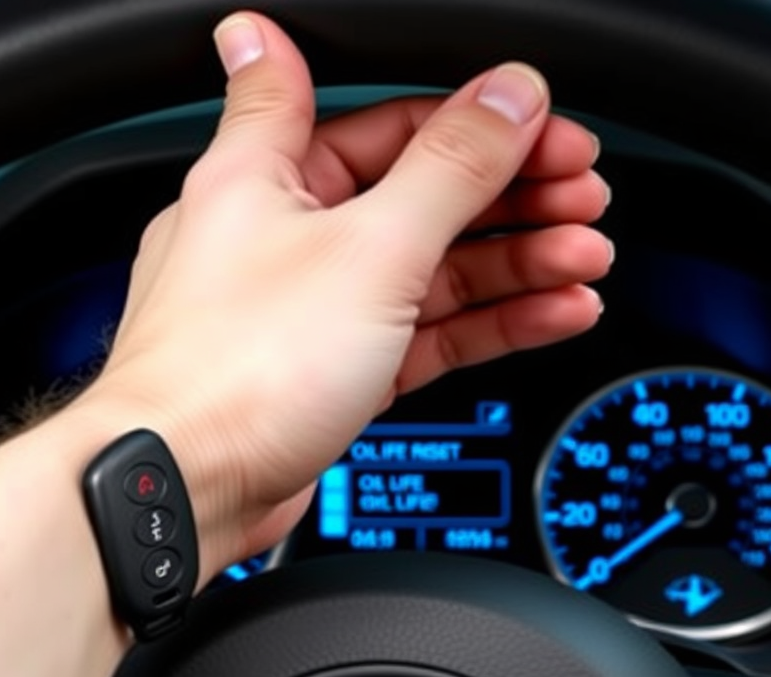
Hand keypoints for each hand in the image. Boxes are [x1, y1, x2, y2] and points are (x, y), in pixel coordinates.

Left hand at [76, 11, 611, 581]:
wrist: (186, 489)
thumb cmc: (233, 369)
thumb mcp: (369, 248)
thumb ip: (448, 168)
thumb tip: (507, 95)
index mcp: (268, 171)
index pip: (383, 111)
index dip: (466, 108)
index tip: (533, 119)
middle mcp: (287, 232)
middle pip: (420, 189)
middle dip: (510, 191)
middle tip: (580, 193)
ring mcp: (313, 304)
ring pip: (432, 265)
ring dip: (514, 259)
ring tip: (584, 255)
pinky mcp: (335, 367)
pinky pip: (427, 329)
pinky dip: (490, 320)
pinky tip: (551, 310)